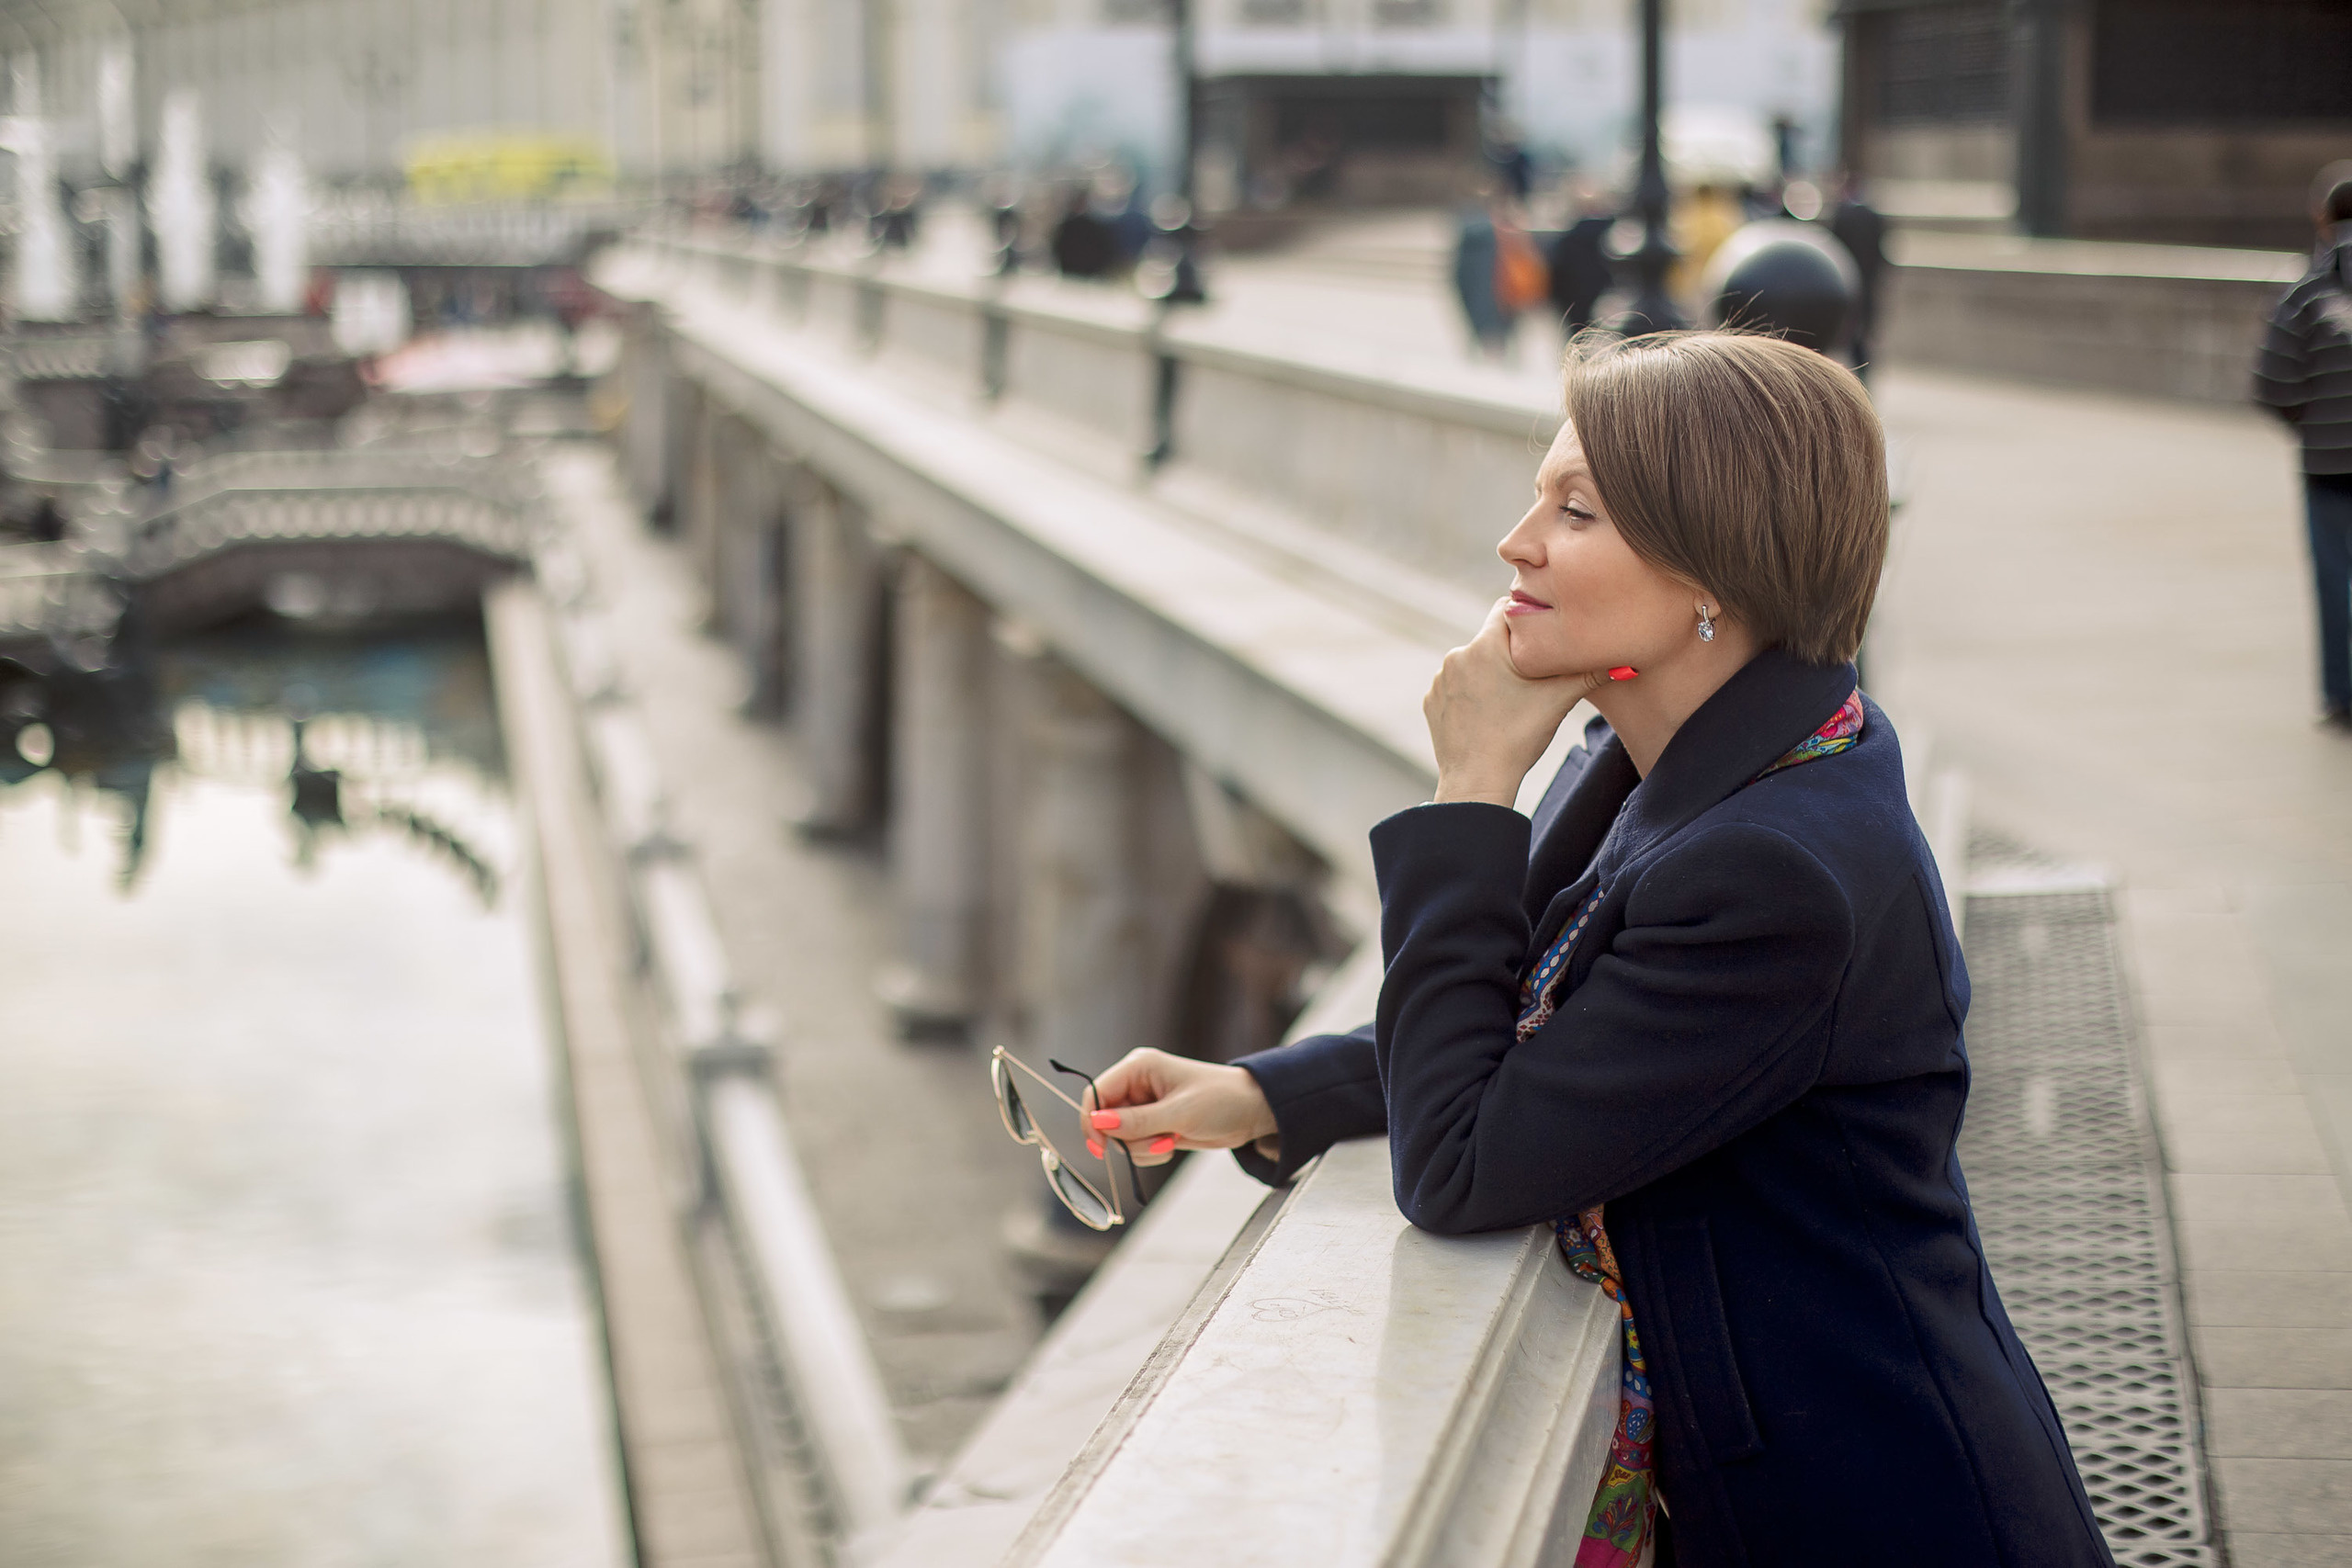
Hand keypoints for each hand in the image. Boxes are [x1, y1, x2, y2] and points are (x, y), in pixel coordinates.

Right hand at [1084, 1048, 1279, 1167]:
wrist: (1252, 1112)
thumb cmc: (1222, 1100)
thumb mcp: (1180, 1112)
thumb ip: (1138, 1121)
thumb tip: (1099, 1123)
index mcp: (1139, 1067)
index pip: (1097, 1092)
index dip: (1092, 1120)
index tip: (1100, 1147)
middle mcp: (1137, 1084)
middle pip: (1105, 1118)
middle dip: (1128, 1138)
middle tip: (1160, 1141)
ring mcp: (1145, 1105)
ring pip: (1120, 1136)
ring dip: (1142, 1147)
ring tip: (1172, 1139)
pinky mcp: (1153, 1123)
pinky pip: (1135, 1144)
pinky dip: (1150, 1151)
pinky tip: (1173, 1142)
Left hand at [1425, 599, 1599, 806]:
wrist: (1477, 782)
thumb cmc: (1518, 739)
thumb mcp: (1559, 701)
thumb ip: (1590, 673)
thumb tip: (1627, 661)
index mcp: (1485, 644)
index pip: (1508, 608)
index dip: (1529, 619)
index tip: (1543, 635)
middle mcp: (1457, 654)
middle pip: (1493, 637)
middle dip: (1513, 651)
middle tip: (1534, 675)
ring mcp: (1441, 679)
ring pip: (1474, 661)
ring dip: (1491, 672)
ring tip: (1510, 699)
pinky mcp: (1432, 701)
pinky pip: (1457, 685)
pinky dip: (1472, 693)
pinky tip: (1489, 713)